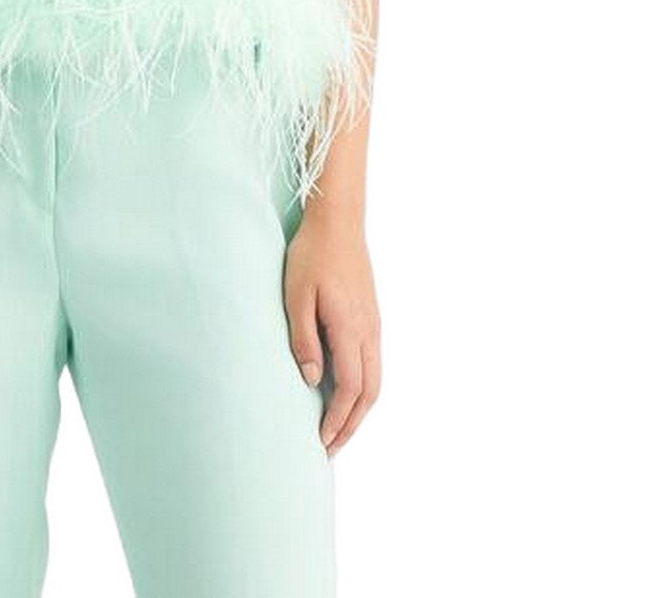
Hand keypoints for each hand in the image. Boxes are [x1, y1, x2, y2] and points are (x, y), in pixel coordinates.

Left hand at [283, 207, 380, 457]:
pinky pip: (373, 365)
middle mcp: (369, 332)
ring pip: (375, 382)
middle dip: (351, 426)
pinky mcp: (371, 318)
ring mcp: (374, 326)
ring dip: (358, 411)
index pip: (350, 390)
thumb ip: (303, 339)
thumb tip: (311, 380)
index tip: (320, 443)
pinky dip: (362, 390)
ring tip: (337, 430)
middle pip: (368, 394)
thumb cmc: (312, 255)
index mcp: (351, 329)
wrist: (338, 222)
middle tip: (329, 450)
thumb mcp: (296, 296)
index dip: (336, 421)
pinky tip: (345, 394)